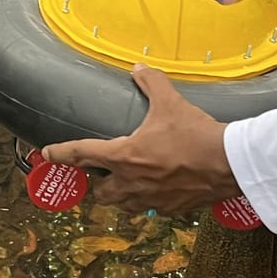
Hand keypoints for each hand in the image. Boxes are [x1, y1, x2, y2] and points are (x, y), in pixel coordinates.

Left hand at [41, 65, 240, 213]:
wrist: (229, 164)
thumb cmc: (196, 134)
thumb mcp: (171, 102)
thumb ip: (151, 82)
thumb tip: (139, 67)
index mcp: (124, 156)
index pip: (82, 154)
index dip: (61, 153)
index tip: (47, 154)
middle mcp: (131, 182)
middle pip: (100, 192)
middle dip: (96, 184)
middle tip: (100, 173)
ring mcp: (150, 199)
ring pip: (123, 205)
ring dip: (120, 196)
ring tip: (126, 183)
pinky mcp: (170, 209)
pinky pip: (150, 209)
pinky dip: (148, 201)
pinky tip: (157, 190)